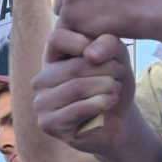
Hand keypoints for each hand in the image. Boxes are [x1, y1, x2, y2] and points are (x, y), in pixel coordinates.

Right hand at [34, 28, 139, 156]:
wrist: (116, 120)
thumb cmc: (112, 84)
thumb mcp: (116, 57)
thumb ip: (108, 44)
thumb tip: (90, 54)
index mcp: (51, 58)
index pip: (56, 38)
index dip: (84, 41)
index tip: (106, 54)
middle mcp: (41, 79)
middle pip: (73, 67)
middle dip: (106, 70)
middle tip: (120, 74)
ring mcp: (41, 102)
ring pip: (75, 88)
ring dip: (105, 87)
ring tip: (116, 89)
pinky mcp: (48, 124)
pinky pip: (76, 110)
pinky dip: (100, 104)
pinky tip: (111, 100)